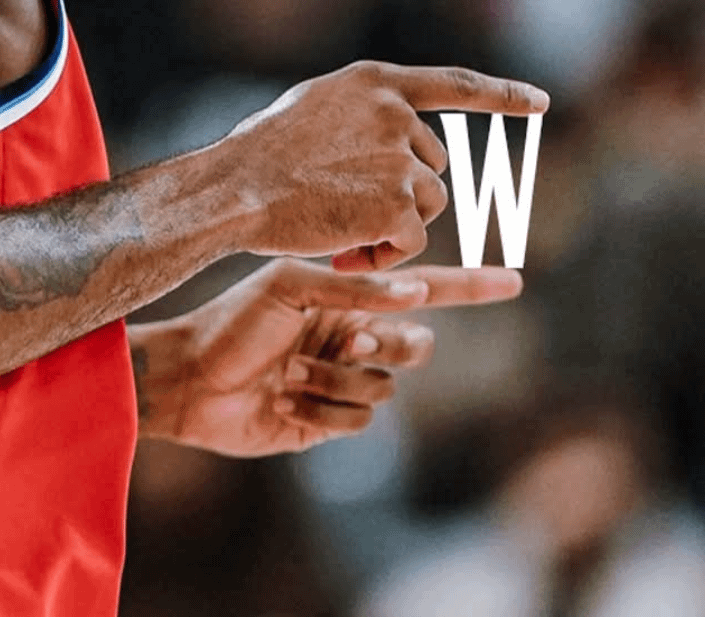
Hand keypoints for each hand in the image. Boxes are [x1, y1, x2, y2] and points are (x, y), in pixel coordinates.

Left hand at [131, 258, 521, 457]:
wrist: (190, 378)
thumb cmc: (232, 321)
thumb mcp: (288, 287)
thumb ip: (352, 289)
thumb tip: (416, 290)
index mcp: (346, 296)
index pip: (421, 289)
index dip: (469, 287)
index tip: (514, 281)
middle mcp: (351, 334)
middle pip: (414, 344)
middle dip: (388, 345)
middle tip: (344, 341)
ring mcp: (340, 380)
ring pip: (385, 388)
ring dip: (338, 381)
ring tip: (290, 371)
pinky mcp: (327, 422)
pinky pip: (359, 422)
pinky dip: (324, 412)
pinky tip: (285, 401)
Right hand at [221, 61, 547, 268]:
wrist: (234, 190)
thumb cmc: (257, 156)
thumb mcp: (312, 108)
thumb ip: (360, 113)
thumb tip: (398, 128)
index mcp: (374, 81)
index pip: (455, 83)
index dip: (501, 94)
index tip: (539, 101)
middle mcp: (396, 112)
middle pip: (431, 165)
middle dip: (400, 194)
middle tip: (347, 216)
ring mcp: (401, 156)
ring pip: (426, 205)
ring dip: (392, 228)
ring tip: (340, 234)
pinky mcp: (400, 203)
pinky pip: (412, 239)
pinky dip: (385, 255)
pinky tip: (344, 252)